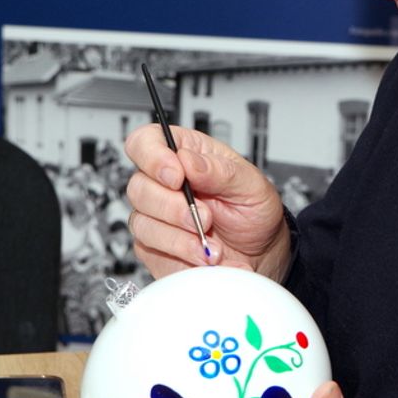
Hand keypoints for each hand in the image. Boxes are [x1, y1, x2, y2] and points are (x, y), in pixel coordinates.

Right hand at [124, 123, 289, 279]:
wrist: (259, 252)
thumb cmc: (253, 211)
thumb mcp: (251, 185)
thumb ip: (220, 171)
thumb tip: (187, 160)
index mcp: (185, 155)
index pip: (146, 142)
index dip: (152, 157)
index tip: (177, 177)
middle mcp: (163, 183)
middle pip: (138, 186)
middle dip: (173, 207)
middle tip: (206, 218)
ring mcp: (155, 215)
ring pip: (142, 222)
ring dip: (179, 237)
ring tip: (211, 244)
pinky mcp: (153, 245)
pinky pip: (150, 248)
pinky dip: (181, 254)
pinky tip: (204, 255)